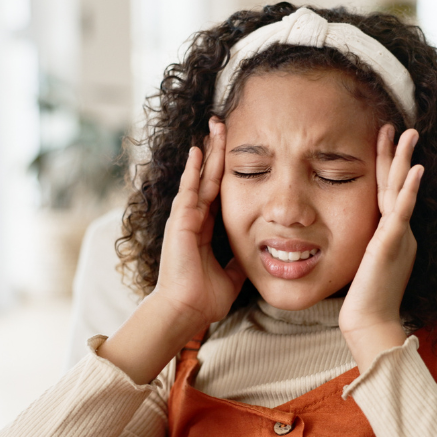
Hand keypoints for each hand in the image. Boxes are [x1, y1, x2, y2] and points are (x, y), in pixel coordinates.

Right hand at [150, 117, 247, 328]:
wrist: (186, 311)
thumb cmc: (204, 299)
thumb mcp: (231, 276)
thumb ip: (238, 263)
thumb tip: (256, 258)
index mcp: (204, 230)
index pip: (216, 192)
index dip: (224, 171)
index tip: (232, 151)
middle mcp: (193, 220)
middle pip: (207, 178)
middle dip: (216, 152)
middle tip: (221, 125)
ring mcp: (184, 219)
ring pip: (199, 178)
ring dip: (207, 153)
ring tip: (213, 127)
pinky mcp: (181, 222)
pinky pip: (189, 190)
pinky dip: (194, 170)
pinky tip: (198, 150)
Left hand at [338, 125, 423, 370]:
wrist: (369, 322)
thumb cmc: (366, 299)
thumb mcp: (366, 262)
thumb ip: (369, 244)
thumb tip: (363, 235)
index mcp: (392, 234)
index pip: (389, 192)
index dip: (387, 167)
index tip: (385, 141)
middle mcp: (399, 231)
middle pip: (398, 185)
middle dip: (399, 155)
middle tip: (402, 127)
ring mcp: (398, 236)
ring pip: (402, 192)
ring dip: (405, 162)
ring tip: (409, 134)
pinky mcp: (391, 245)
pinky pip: (402, 213)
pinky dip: (409, 191)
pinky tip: (415, 171)